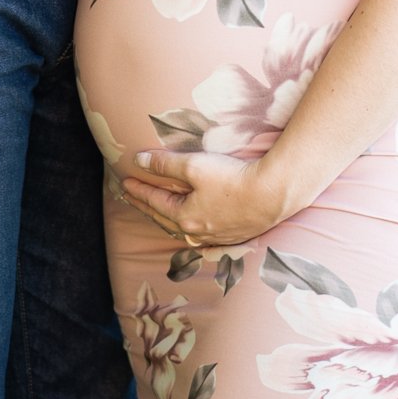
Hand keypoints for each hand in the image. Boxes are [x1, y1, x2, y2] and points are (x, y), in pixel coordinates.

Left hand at [122, 148, 291, 248]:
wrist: (272, 195)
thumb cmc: (232, 179)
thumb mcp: (194, 166)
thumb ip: (165, 165)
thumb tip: (140, 162)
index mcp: (184, 217)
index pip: (154, 201)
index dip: (139, 190)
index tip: (125, 182)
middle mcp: (197, 232)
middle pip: (164, 218)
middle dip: (147, 206)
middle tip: (132, 198)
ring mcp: (215, 236)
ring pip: (182, 229)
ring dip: (166, 218)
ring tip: (157, 211)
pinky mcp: (232, 235)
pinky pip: (201, 236)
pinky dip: (189, 229)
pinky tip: (192, 231)